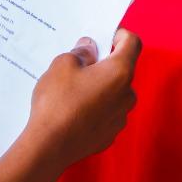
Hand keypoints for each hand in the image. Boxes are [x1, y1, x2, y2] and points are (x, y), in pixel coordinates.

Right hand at [24, 28, 141, 171]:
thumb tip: (90, 50)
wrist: (50, 146)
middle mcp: (126, 94)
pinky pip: (107, 113)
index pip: (132, 43)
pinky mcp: (110, 134)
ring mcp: (120, 117)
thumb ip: (81, 52)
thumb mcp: (62, 65)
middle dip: (104, 64)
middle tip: (79, 65)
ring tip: (72, 91)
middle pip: (122, 70)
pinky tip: (73, 112)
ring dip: (100, 87)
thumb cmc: (57, 101)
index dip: (118, 34)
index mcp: (119, 72)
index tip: (102, 37)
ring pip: (114, 93)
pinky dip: (95, 108)